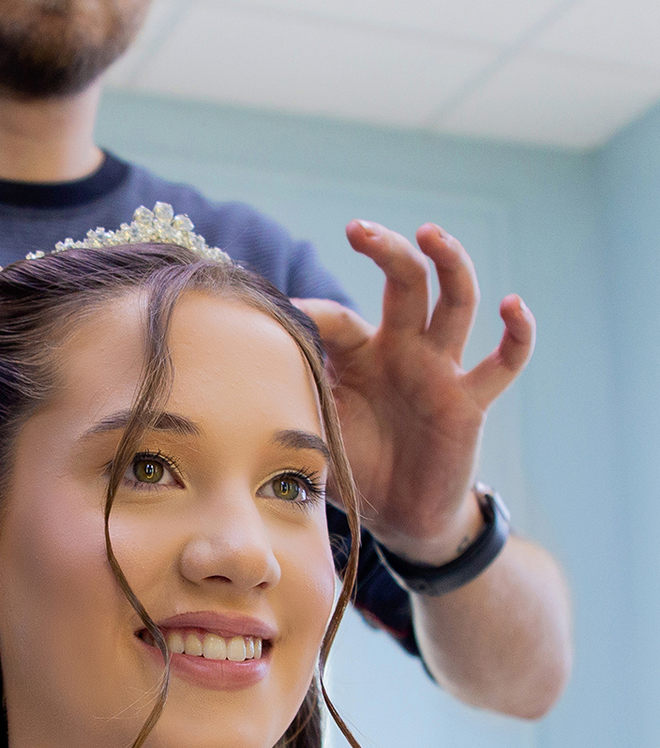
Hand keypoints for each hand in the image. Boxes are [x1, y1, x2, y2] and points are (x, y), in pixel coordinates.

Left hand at [294, 220, 534, 561]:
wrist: (401, 519)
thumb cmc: (355, 468)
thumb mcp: (314, 433)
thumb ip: (287, 404)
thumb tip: (230, 385)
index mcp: (357, 354)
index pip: (335, 317)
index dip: (309, 314)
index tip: (279, 314)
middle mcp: (401, 350)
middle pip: (403, 283)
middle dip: (385, 250)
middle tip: (357, 228)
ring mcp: (439, 369)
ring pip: (454, 303)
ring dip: (448, 263)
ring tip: (430, 234)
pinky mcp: (470, 399)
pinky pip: (504, 362)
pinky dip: (518, 334)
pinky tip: (515, 305)